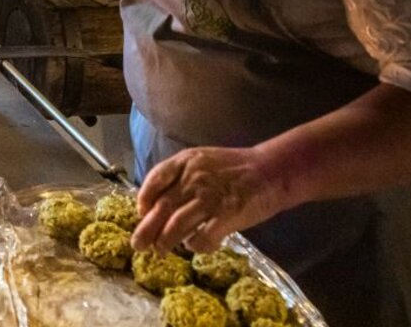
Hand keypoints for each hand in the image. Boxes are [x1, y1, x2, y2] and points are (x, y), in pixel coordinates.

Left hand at [131, 147, 294, 252]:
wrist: (272, 170)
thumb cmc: (234, 168)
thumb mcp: (201, 160)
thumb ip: (179, 176)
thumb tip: (156, 203)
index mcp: (186, 161)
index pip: (154, 180)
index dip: (143, 200)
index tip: (142, 214)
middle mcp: (194, 178)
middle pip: (161, 208)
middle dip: (146, 230)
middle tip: (138, 245)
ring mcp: (211, 198)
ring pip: (176, 226)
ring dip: (165, 242)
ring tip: (161, 250)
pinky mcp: (228, 215)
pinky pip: (203, 237)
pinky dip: (194, 246)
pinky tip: (194, 246)